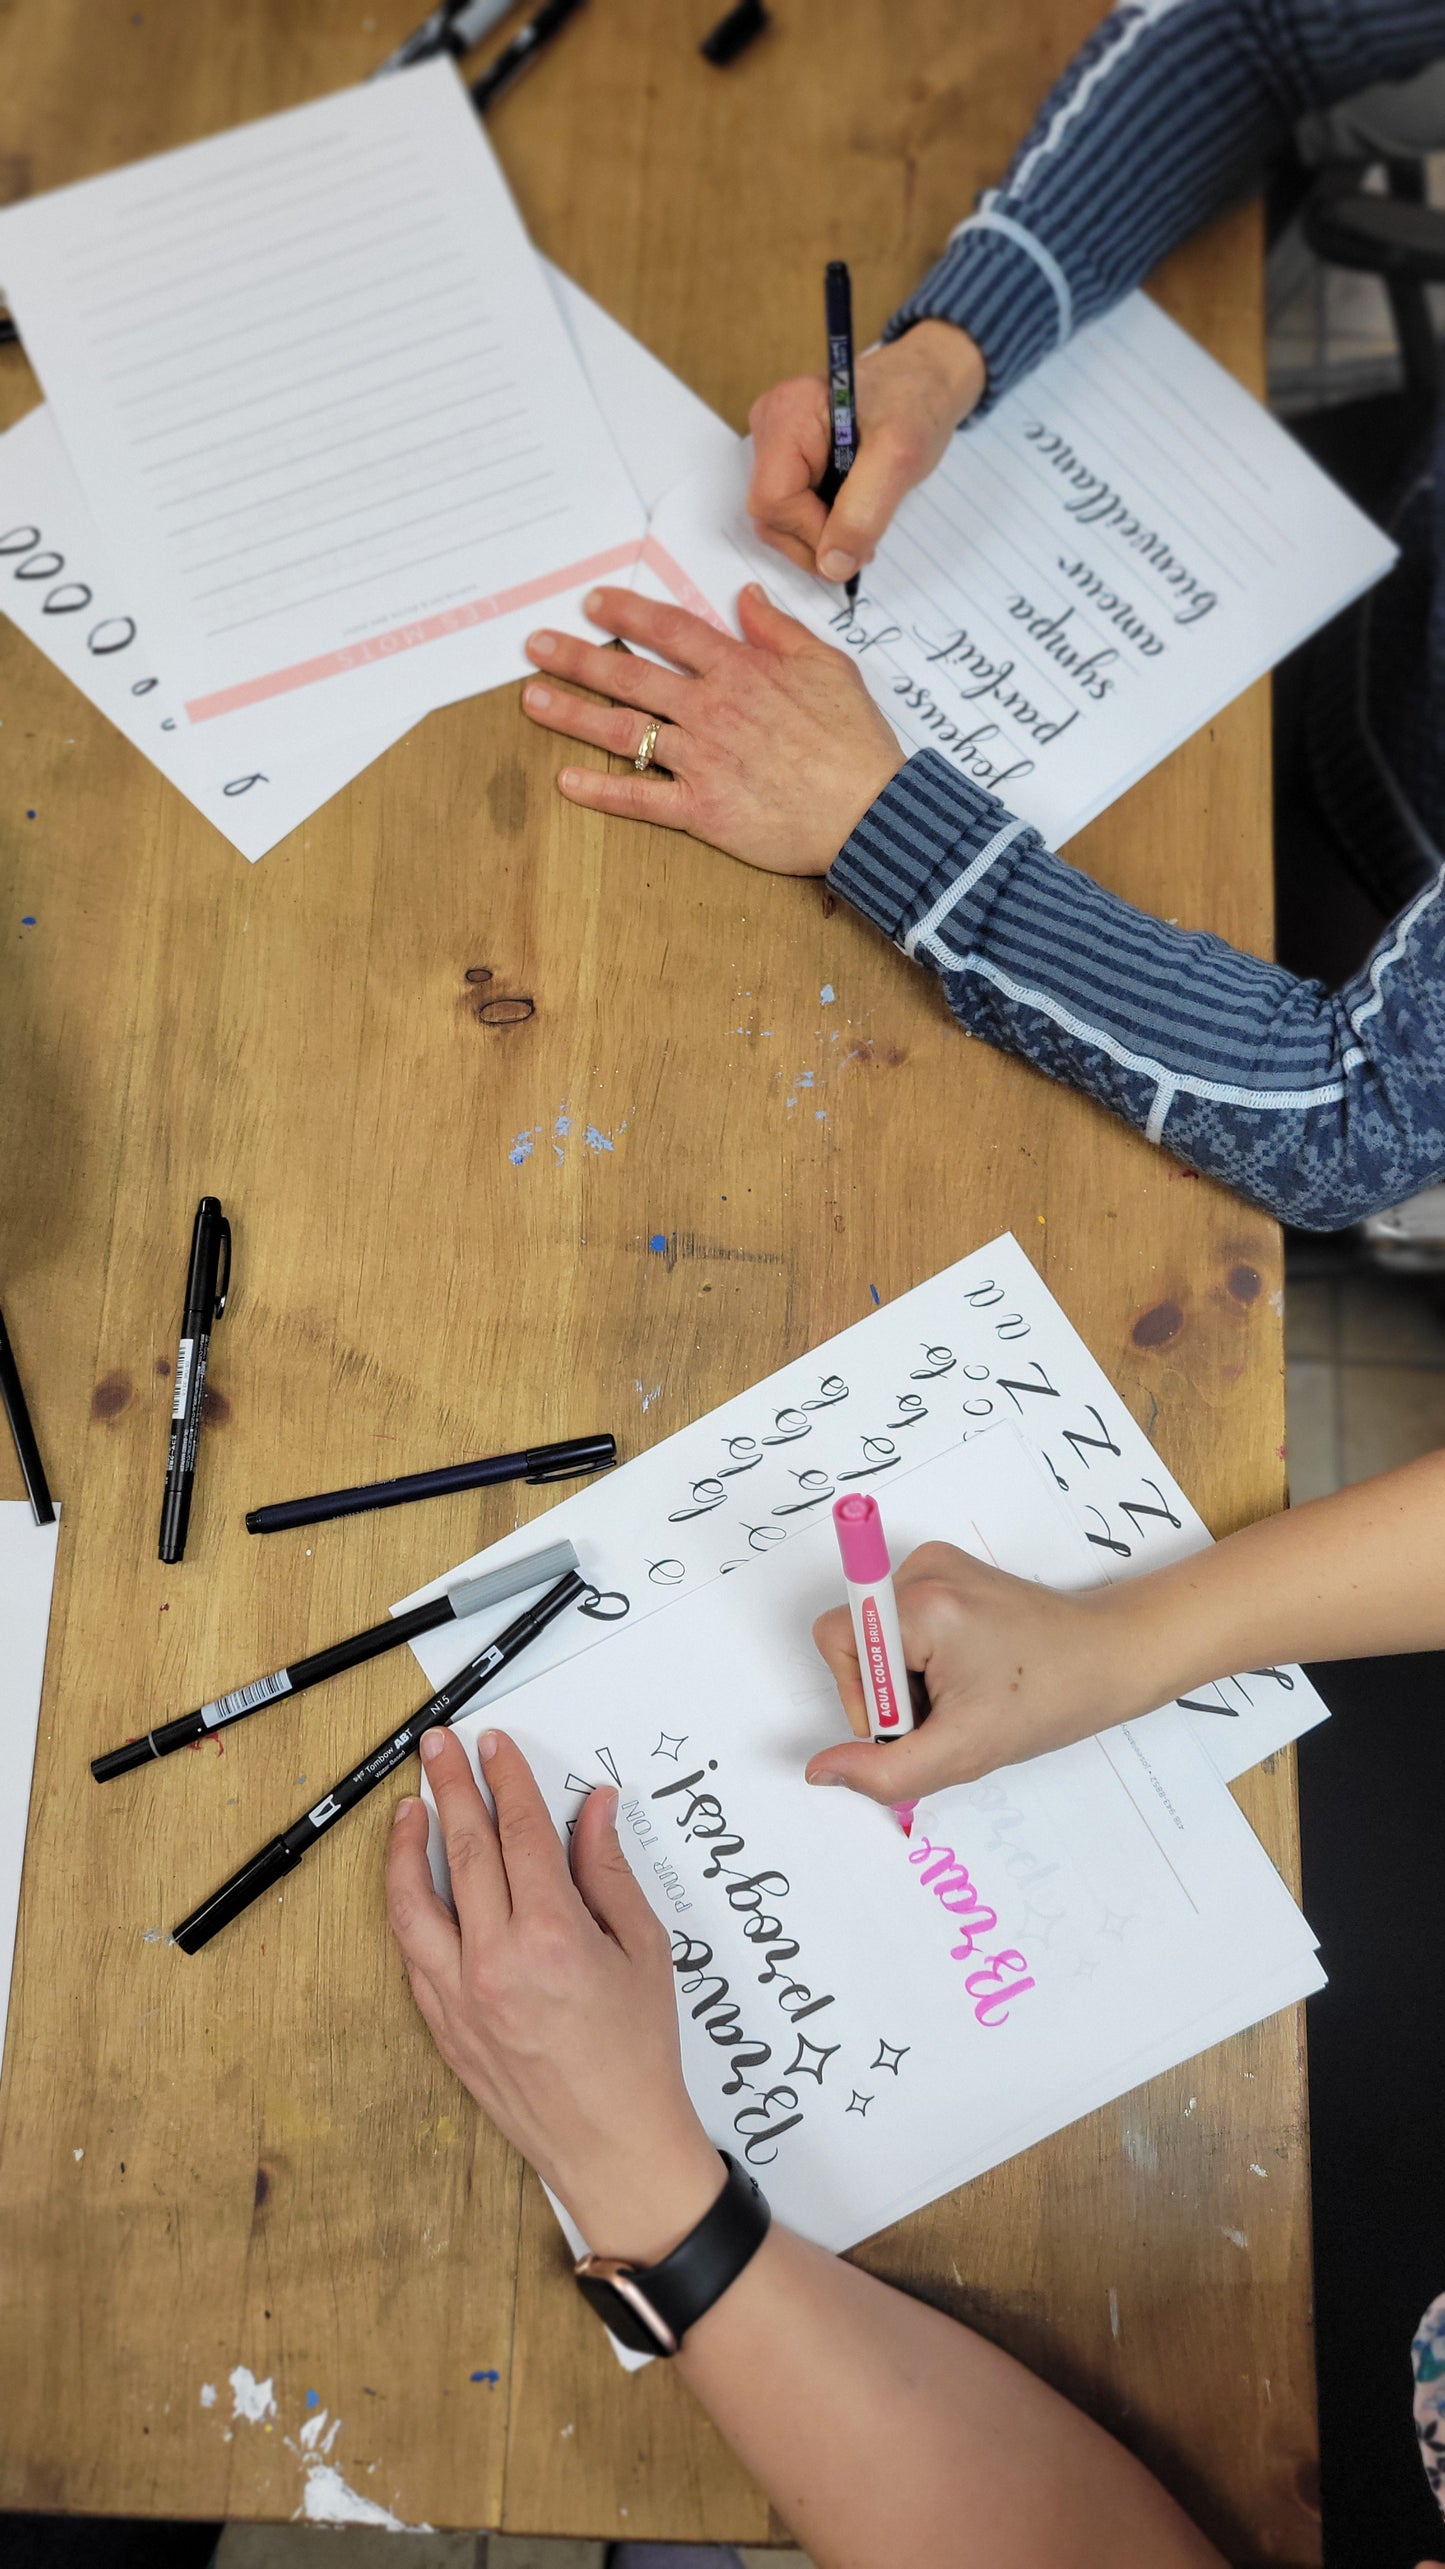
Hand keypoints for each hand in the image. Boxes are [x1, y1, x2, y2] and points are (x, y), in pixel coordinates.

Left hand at [387, 1728, 723, 2261]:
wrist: (613, 2144)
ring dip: (406, 1847)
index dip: (507, 1780)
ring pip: (413, 1902)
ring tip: (408, 1808)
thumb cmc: (637, 2053)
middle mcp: (494, 1961)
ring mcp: (460, 1996)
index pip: (520, 1833)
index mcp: (551, 1937)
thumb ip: (608, 1871)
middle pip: (463, 1851)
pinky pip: (412, 1952)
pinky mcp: (444, 2025)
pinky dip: (406, 1908)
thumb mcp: (643, 1948)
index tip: (494, 1746)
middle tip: (440, 1748)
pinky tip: (412, 1882)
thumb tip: (594, 1809)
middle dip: (451, 1788)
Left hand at [522, 583, 903, 873]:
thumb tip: (745, 599)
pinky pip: (642, 799)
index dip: (626, 615)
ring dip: (573, 714)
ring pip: (625, 731)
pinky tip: (566, 781)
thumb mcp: (829, 666)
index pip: (670, 632)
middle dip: (577, 658)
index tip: (592, 604)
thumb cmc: (856, 741)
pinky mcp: (704, 809)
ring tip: (532, 701)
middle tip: (535, 647)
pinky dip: (602, 791)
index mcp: (741, 671)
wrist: (871, 810)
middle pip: (631, 677)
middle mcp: (712, 710)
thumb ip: (780, 631)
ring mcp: (704, 760)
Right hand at [747, 321, 985, 583]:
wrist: (926, 379)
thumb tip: (832, 567)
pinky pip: (790, 507)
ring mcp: (774, 440)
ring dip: (820, 536)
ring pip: (778, 517)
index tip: (858, 545)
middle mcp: (769, 424)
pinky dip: (820, 523)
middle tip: (864, 544)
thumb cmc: (916, 403)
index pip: (774, 501)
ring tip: (862, 522)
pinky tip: (850, 511)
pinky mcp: (786, 454)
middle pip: (770, 513)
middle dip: (816, 540)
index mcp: (788, 414)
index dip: (812, 534)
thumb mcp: (899, 459)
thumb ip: (863, 514)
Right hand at [806, 1544, 1145, 1804]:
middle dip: (893, 1692)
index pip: (838, 1639)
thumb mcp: (962, 1751)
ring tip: (964, 1694)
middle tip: (948, 1713)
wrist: (1110, 1657)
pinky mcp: (950, 1571)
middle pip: (860, 1640)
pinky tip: (966, 1673)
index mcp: (924, 1601)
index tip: (915, 1716)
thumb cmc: (1049, 1698)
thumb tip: (820, 1770)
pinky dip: (923, 1658)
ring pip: (881, 1635)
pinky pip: (903, 1622)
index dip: (862, 1693)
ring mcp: (938, 1564)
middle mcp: (925, 1569)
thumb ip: (884, 1770)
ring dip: (910, 1679)